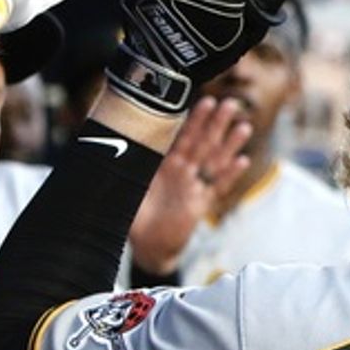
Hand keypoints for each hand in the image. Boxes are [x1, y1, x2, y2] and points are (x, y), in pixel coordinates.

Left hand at [129, 96, 252, 274]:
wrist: (147, 248)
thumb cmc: (134, 219)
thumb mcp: (124, 192)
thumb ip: (121, 172)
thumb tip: (104, 147)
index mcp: (163, 166)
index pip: (181, 138)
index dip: (193, 120)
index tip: (204, 101)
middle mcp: (181, 173)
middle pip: (202, 143)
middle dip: (217, 124)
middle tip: (231, 104)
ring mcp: (193, 187)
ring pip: (215, 162)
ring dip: (229, 145)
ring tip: (244, 127)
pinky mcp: (201, 205)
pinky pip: (218, 188)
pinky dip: (231, 175)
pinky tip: (242, 161)